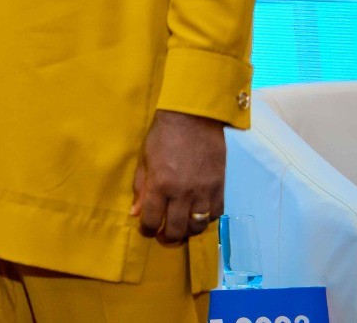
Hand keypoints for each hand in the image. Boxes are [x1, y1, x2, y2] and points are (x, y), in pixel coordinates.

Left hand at [131, 109, 225, 245]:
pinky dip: (207, 220)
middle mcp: (183, 193)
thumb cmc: (162, 136)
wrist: (193, 119)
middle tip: (163, 237)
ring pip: (198, 226)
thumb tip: (136, 213)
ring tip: (181, 230)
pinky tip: (198, 216)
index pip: (153, 220)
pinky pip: (216, 214)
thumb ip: (140, 188)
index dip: (147, 230)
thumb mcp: (145, 160)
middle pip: (177, 229)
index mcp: (160, 185)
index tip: (146, 230)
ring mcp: (204, 191)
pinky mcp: (220, 187)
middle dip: (168, 238)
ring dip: (188, 233)